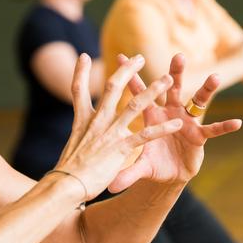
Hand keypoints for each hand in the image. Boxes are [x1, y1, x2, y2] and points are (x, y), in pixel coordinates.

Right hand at [53, 54, 184, 202]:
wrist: (65, 186)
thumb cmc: (67, 171)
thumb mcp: (71, 147)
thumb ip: (80, 135)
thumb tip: (80, 133)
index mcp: (83, 120)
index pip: (78, 90)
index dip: (80, 72)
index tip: (83, 55)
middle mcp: (97, 122)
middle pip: (112, 88)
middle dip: (126, 71)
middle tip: (138, 57)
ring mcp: (109, 133)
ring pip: (135, 106)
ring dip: (153, 91)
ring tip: (168, 79)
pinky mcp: (120, 148)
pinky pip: (146, 135)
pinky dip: (163, 129)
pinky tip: (177, 123)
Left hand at [109, 53, 241, 191]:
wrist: (170, 174)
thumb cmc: (153, 162)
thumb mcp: (141, 166)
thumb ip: (128, 172)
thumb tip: (111, 185)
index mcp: (152, 116)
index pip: (140, 95)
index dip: (132, 78)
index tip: (123, 57)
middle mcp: (170, 113)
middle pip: (172, 89)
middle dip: (176, 73)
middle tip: (179, 56)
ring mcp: (187, 122)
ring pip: (197, 102)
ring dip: (206, 90)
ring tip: (215, 77)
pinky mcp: (200, 134)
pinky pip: (213, 129)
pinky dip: (224, 127)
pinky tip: (237, 123)